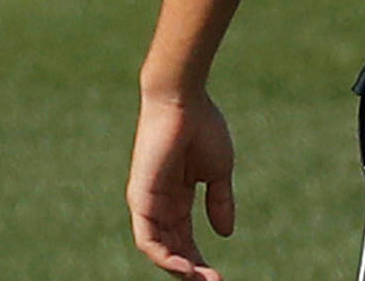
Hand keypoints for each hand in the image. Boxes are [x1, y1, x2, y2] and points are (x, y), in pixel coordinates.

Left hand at [128, 86, 234, 278]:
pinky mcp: (140, 196)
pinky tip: (185, 269)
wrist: (184, 102)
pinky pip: (146, 238)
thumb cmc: (202, 128)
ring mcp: (148, 200)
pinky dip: (164, 258)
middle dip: (194, 272)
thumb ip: (220, 202)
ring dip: (180, 270)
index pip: (185, 240)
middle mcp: (159, 202)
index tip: (221, 278)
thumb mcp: (217, 173)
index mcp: (177, 196)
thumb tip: (225, 233)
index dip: (201, 262)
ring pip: (158, 250)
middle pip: (172, 249)